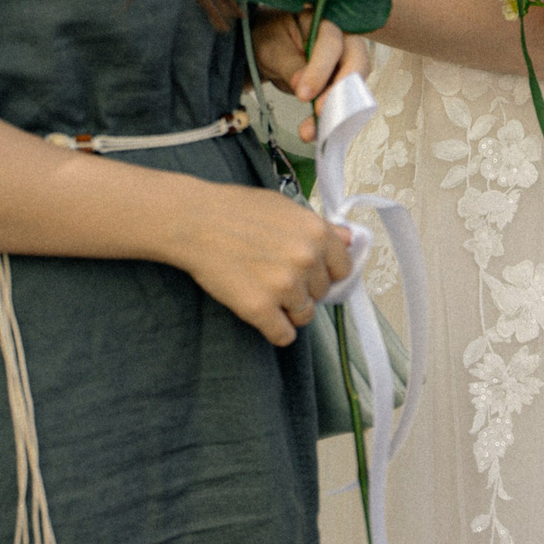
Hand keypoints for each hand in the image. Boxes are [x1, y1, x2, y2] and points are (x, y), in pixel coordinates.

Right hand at [172, 178, 355, 345]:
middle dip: (305, 288)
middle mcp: (307, 260)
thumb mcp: (285, 207)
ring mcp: (284, 286)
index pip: (343, 268)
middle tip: (278, 277)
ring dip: (289, 309)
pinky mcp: (259, 309)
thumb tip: (350, 239)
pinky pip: (283, 336)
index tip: (312, 272)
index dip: (327, 271)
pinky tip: (265, 318)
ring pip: (304, 315)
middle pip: (322, 293)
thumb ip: (319, 226)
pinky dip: (276, 331)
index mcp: (317, 233)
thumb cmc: (236, 210)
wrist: (194, 222)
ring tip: (267, 293)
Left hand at [252, 13, 372, 139]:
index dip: (321, 69)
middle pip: (357, 63)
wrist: (269, 48)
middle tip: (320, 113)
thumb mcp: (271, 47)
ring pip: (353, 88)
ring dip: (334, 111)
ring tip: (309, 131)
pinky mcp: (341, 84)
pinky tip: (313, 131)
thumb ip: (288, 63)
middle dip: (340, 91)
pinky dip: (329, 119)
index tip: (304, 94)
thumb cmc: (270, 38)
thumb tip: (303, 86)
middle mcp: (344, 40)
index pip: (331, 43)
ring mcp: (346, 63)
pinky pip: (343, 102)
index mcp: (325, 21)